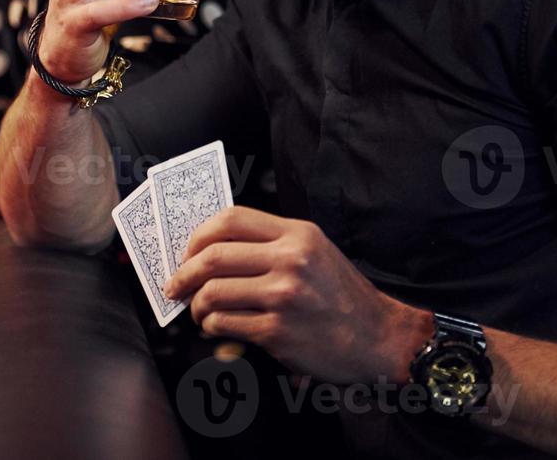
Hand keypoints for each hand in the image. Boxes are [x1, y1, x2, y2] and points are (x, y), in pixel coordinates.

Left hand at [164, 207, 433, 384]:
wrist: (379, 338)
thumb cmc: (342, 296)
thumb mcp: (315, 252)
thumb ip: (271, 244)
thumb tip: (212, 248)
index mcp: (297, 234)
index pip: (230, 219)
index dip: (198, 235)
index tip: (187, 250)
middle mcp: (290, 259)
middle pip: (213, 255)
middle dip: (184, 272)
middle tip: (176, 284)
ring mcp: (283, 295)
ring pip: (212, 292)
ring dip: (196, 304)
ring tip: (199, 310)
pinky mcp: (277, 330)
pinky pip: (224, 323)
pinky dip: (211, 326)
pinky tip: (216, 327)